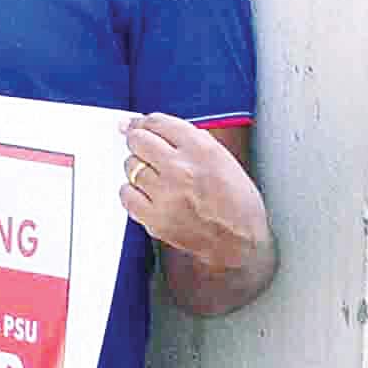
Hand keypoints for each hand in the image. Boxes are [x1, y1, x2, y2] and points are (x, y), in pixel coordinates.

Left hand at [117, 114, 263, 270]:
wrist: (241, 244)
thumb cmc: (236, 204)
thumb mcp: (223, 160)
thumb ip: (190, 140)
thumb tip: (154, 125)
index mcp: (201, 150)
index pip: (157, 122)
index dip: (144, 122)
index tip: (137, 125)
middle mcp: (181, 168)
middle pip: (138, 140)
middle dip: (138, 142)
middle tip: (143, 150)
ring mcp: (166, 194)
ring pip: (130, 166)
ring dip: (138, 169)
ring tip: (156, 179)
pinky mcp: (155, 218)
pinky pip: (126, 194)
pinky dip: (133, 192)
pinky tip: (148, 195)